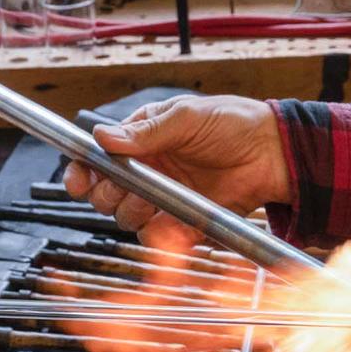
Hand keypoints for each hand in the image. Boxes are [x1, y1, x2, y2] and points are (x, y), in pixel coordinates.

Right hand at [59, 95, 293, 250]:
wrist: (272, 153)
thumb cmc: (233, 123)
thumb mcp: (187, 117)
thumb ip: (145, 131)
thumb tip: (104, 136)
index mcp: (142, 139)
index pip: (98, 158)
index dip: (83, 171)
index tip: (78, 180)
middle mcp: (148, 170)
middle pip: (105, 193)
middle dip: (106, 194)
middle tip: (123, 187)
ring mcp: (164, 195)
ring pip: (126, 217)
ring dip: (131, 212)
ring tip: (150, 200)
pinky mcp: (182, 218)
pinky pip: (158, 234)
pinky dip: (160, 231)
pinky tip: (171, 218)